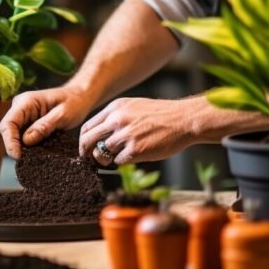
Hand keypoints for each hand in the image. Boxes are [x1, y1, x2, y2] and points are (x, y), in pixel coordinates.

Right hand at [0, 86, 96, 158]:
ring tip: (31, 158)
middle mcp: (20, 107)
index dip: (10, 141)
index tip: (18, 156)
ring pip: (13, 135)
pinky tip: (35, 153)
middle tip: (25, 160)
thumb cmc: (74, 102)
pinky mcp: (28, 123)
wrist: (80, 97)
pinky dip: (26, 146)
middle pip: (7, 130)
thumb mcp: (63, 115)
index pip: (8, 123)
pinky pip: (22, 136)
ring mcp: (23, 115)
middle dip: (13, 146)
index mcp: (26, 101)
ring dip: (20, 147)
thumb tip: (26, 141)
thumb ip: (44, 126)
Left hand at [79, 97, 198, 164]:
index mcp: (115, 108)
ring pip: (101, 153)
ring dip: (106, 159)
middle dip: (86, 153)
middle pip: (88, 141)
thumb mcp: (134, 106)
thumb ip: (116, 117)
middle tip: (90, 159)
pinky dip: (124, 161)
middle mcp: (117, 120)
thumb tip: (100, 134)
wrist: (183, 120)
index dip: (84, 140)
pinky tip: (135, 155)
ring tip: (117, 157)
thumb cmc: (161, 115)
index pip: (87, 127)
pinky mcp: (135, 150)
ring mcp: (126, 135)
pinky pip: (119, 161)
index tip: (86, 148)